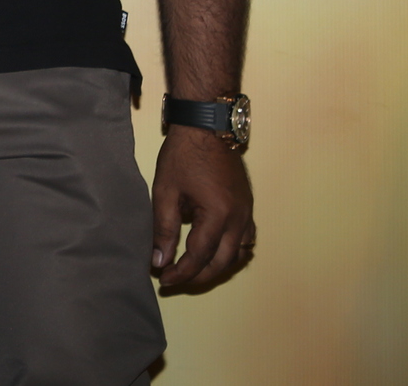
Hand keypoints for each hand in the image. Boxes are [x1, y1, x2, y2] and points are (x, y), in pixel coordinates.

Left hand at [151, 128, 254, 291]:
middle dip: (198, 277)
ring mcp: (248, 214)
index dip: (181, 272)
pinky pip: (246, 241)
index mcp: (219, 216)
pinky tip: (215, 253)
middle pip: (222, 262)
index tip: (163, 279)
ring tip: (193, 272)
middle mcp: (240, 219)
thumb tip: (159, 260)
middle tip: (174, 281)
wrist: (208, 127)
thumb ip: (163, 228)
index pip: (199, 256)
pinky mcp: (248, 207)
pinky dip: (231, 253)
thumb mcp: (166, 192)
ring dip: (217, 268)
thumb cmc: (184, 155)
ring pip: (239, 255)